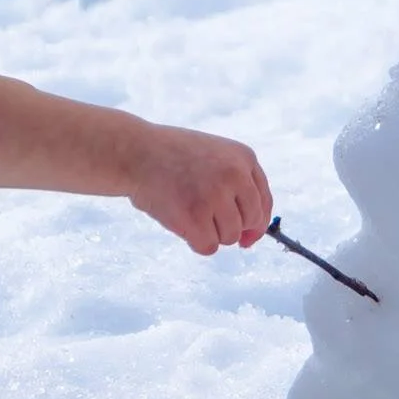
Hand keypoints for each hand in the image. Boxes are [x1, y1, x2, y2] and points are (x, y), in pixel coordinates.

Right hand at [127, 125, 272, 254]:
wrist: (134, 151)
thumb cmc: (171, 157)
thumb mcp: (213, 156)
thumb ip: (236, 184)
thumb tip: (250, 236)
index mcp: (243, 157)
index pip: (264, 201)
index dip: (256, 223)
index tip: (246, 236)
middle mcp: (234, 175)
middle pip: (250, 223)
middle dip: (231, 228)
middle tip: (204, 218)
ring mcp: (215, 195)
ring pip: (229, 237)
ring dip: (209, 232)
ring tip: (185, 210)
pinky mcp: (195, 216)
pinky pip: (208, 247)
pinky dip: (194, 242)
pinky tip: (179, 222)